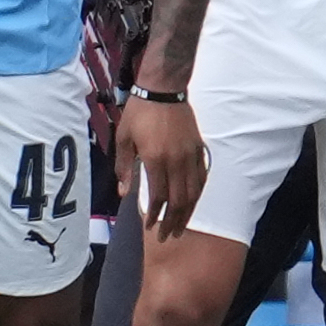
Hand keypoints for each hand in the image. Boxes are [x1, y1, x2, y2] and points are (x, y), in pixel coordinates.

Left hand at [116, 95, 207, 235]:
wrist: (163, 89)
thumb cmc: (139, 112)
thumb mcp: (123, 138)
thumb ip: (124, 167)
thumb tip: (124, 193)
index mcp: (156, 159)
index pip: (158, 197)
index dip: (155, 215)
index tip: (150, 226)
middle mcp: (176, 161)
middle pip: (179, 200)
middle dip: (173, 222)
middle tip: (168, 236)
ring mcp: (190, 155)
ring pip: (194, 192)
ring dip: (188, 213)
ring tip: (181, 226)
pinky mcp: (199, 149)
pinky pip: (202, 176)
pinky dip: (199, 193)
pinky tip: (194, 202)